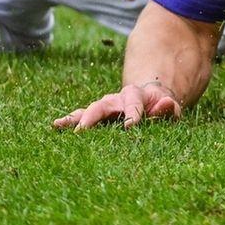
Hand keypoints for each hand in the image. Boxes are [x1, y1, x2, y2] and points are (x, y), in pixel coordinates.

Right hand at [50, 78, 183, 130]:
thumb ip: (168, 108)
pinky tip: (56, 126)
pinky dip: (70, 121)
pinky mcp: (96, 115)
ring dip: (75, 119)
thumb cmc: (160, 107)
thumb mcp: (168, 107)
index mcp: (135, 95)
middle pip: (103, 105)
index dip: (132, 114)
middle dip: (93, 116)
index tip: (130, 126)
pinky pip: (81, 117)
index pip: (133, 104)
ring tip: (59, 125)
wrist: (149, 98)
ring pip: (88, 111)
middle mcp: (115, 99)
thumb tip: (167, 103)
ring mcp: (104, 107)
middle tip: (83, 129)